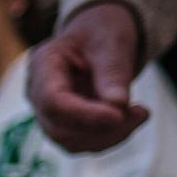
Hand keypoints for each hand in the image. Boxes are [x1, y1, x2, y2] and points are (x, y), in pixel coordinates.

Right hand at [27, 1, 148, 151]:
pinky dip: (110, 137)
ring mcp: (47, 113)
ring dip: (109, 136)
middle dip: (101, 128)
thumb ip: (113, 73)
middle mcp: (37, 93)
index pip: (53, 101)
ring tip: (139, 114)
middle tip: (140, 113)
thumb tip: (118, 106)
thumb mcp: (112, 43)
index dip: (84, 114)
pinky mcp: (64, 125)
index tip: (119, 115)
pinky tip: (131, 119)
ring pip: (70, 142)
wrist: (99, 36)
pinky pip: (83, 143)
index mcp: (43, 65)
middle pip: (59, 128)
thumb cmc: (102, 32)